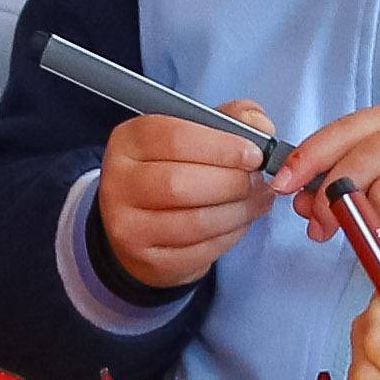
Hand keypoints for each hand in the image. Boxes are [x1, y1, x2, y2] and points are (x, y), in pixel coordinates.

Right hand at [95, 104, 281, 294]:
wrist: (144, 225)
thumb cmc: (176, 170)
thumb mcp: (196, 134)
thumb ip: (232, 119)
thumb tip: (260, 126)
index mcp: (129, 140)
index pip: (174, 138)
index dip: (222, 147)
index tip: (254, 154)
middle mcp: (118, 182)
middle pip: (181, 183)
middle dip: (233, 183)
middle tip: (259, 181)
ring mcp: (127, 225)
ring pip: (195, 222)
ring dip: (239, 212)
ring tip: (258, 201)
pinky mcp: (147, 260)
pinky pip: (200, 251)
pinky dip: (230, 236)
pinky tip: (240, 222)